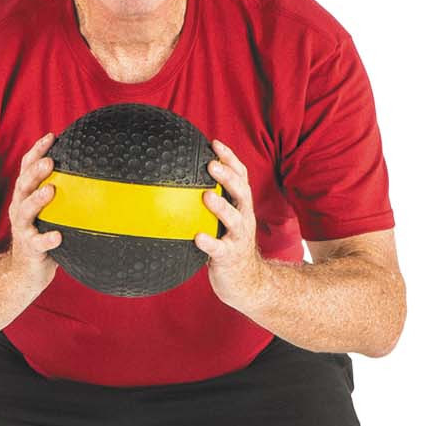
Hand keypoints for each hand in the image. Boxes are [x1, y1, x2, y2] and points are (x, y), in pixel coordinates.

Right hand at [9, 133, 61, 298]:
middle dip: (35, 171)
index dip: (36, 151)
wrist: (24, 272)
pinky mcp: (29, 248)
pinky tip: (58, 236)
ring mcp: (23, 229)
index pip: (27, 169)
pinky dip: (47, 239)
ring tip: (51, 190)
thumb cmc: (44, 236)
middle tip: (49, 160)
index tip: (51, 136)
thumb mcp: (52, 213)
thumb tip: (99, 176)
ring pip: (25, 211)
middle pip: (23, 185)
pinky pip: (38, 243)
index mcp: (25, 197)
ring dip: (37, 199)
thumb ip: (67, 196)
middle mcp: (19, 209)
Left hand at [197, 139, 269, 313]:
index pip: (240, 177)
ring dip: (221, 206)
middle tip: (211, 163)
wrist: (248, 282)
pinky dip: (209, 242)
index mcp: (241, 207)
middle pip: (241, 192)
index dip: (230, 159)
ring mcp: (238, 238)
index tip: (214, 143)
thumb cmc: (228, 247)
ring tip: (207, 196)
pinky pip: (219, 249)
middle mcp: (244, 218)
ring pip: (234, 219)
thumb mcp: (224, 223)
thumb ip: (209, 205)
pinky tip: (196, 237)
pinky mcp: (229, 257)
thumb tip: (177, 185)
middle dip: (228, 176)